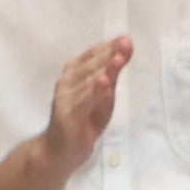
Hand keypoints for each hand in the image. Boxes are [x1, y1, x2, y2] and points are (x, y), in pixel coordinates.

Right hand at [44, 36, 132, 163]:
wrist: (63, 150)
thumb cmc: (85, 119)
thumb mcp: (103, 95)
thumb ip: (112, 74)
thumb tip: (125, 50)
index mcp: (74, 74)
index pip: (92, 57)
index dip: (108, 47)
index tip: (126, 39)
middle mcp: (67, 82)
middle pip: (90, 66)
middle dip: (109, 54)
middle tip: (125, 44)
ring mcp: (66, 98)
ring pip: (88, 82)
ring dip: (103, 69)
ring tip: (118, 59)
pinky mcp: (68, 116)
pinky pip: (83, 102)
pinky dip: (94, 92)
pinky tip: (105, 83)